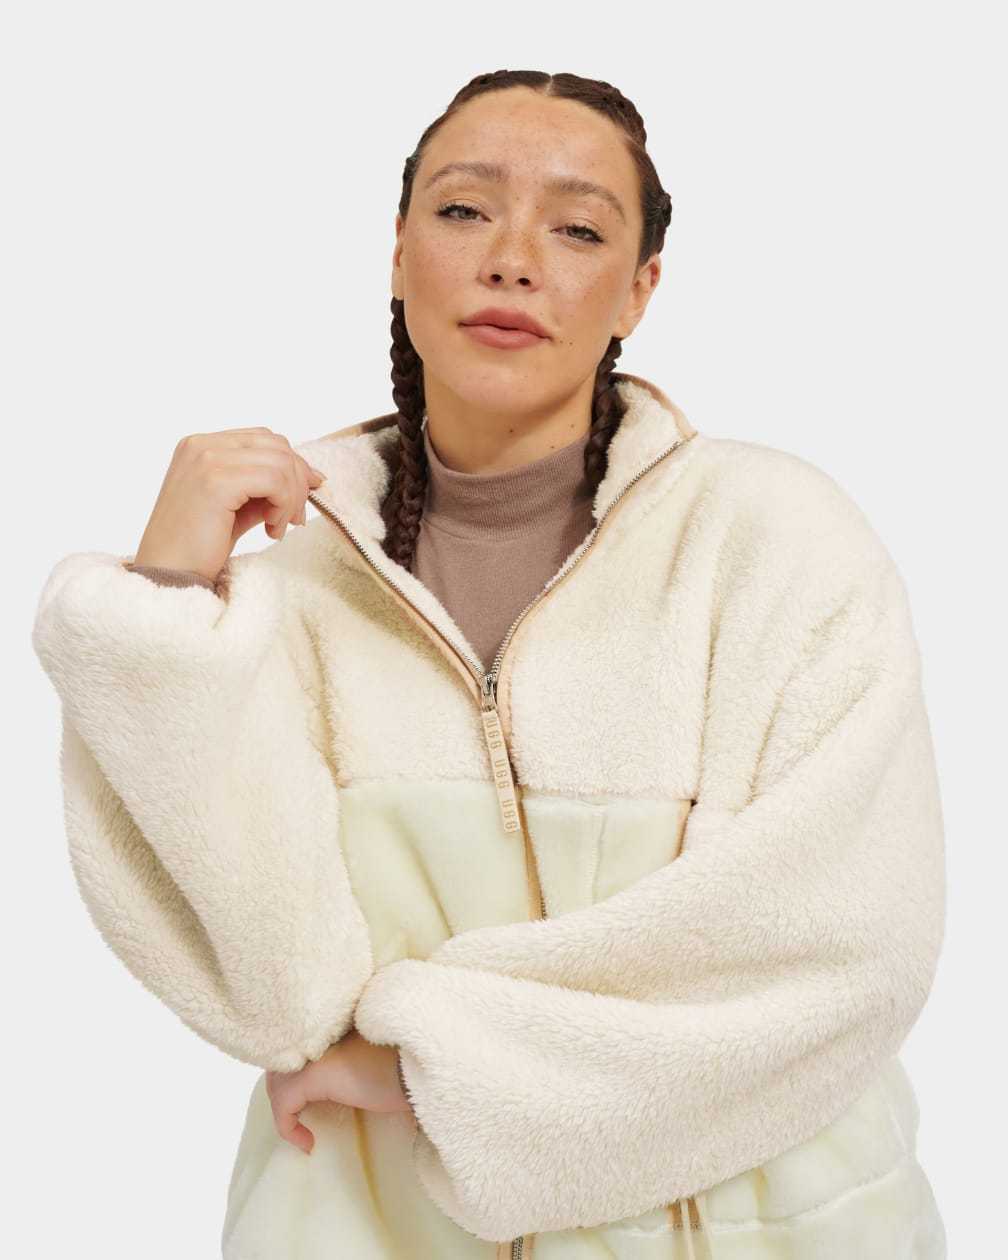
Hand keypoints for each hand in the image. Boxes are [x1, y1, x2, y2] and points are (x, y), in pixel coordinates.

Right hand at [132, 427, 325, 583]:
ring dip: (291, 497)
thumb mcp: (238, 506)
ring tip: (279, 526)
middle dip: (297, 482)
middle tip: (294, 518)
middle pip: (276, 445)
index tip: (300, 498)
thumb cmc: (199, 546)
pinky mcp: (215, 480)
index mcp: (201, 446)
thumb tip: (311, 476)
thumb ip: (265, 486)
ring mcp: (206, 459)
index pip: (263, 438)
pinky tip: (271, 529)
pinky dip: (283, 505)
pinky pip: (274, 480)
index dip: (292, 466)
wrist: (168, 576)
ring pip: (280, 461)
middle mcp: (201, 445)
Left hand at [265, 1029, 411, 1154]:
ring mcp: (312, 1054)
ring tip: (301, 1129)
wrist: (413, 1068)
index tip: (305, 1102)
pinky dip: (288, 1128)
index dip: (295, 1071)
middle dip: (284, 1091)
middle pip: (280, 1063)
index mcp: (331, 1030)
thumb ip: (348, 1063)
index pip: (298, 1046)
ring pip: (277, 1083)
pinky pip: (283, 1106)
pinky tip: (307, 1143)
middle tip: (297, 1117)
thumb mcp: (371, 1063)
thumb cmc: (403, 1067)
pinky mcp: (311, 1077)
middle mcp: (317, 1036)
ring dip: (284, 1109)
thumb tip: (339, 1082)